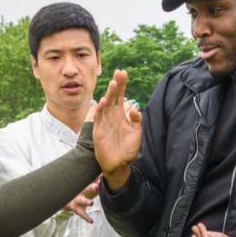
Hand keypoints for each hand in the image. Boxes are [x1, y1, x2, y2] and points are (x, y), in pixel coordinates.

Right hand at [65, 178, 99, 220]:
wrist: (62, 200)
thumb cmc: (78, 192)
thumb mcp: (85, 187)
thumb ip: (94, 181)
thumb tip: (103, 174)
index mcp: (83, 186)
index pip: (90, 182)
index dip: (95, 180)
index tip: (101, 178)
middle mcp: (79, 193)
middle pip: (85, 189)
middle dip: (91, 188)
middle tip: (96, 186)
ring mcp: (77, 201)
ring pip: (82, 201)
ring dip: (86, 202)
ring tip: (92, 203)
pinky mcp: (76, 209)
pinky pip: (82, 214)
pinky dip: (86, 218)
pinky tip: (91, 221)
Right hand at [89, 70, 140, 189]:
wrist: (119, 165)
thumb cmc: (128, 150)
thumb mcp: (136, 133)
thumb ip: (136, 120)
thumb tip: (134, 107)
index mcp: (121, 115)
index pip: (121, 96)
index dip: (122, 85)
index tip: (124, 73)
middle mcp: (112, 116)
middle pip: (114, 96)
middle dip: (117, 84)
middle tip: (119, 72)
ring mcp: (104, 122)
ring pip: (106, 104)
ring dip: (110, 93)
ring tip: (114, 83)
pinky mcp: (99, 130)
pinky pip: (99, 117)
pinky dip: (101, 109)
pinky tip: (105, 101)